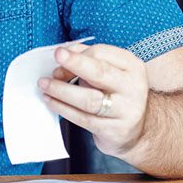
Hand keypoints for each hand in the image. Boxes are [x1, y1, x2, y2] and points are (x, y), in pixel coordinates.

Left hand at [38, 42, 148, 159]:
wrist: (137, 130)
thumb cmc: (118, 95)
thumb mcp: (112, 72)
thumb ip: (89, 59)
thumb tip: (64, 52)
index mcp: (132, 67)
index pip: (101, 53)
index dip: (77, 54)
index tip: (59, 56)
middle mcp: (132, 87)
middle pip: (99, 73)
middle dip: (74, 64)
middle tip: (56, 57)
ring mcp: (125, 111)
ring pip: (88, 99)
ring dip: (62, 90)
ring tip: (45, 84)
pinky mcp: (114, 130)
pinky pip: (83, 118)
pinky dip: (63, 108)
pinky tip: (51, 101)